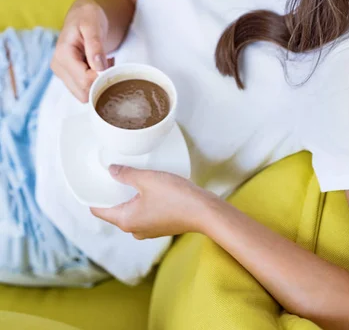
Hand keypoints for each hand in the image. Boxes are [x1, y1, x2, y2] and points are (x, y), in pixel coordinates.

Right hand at [51, 0, 113, 101]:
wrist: (82, 14)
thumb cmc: (87, 16)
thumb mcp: (93, 25)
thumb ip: (95, 46)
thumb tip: (99, 67)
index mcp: (63, 55)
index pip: (84, 80)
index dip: (101, 78)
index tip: (112, 64)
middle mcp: (58, 67)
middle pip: (83, 93)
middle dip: (100, 83)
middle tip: (109, 63)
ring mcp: (61, 73)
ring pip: (83, 95)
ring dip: (97, 83)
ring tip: (103, 63)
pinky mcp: (67, 76)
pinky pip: (83, 89)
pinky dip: (94, 82)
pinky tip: (99, 67)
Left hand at [90, 166, 213, 239]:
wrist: (204, 211)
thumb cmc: (175, 197)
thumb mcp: (147, 179)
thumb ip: (126, 174)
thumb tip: (111, 170)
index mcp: (126, 220)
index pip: (99, 210)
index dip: (93, 195)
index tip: (92, 181)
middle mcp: (134, 229)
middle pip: (115, 210)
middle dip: (113, 193)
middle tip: (113, 174)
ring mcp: (148, 230)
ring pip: (131, 212)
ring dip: (130, 196)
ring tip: (132, 178)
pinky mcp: (161, 226)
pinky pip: (144, 213)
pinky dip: (143, 201)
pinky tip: (150, 187)